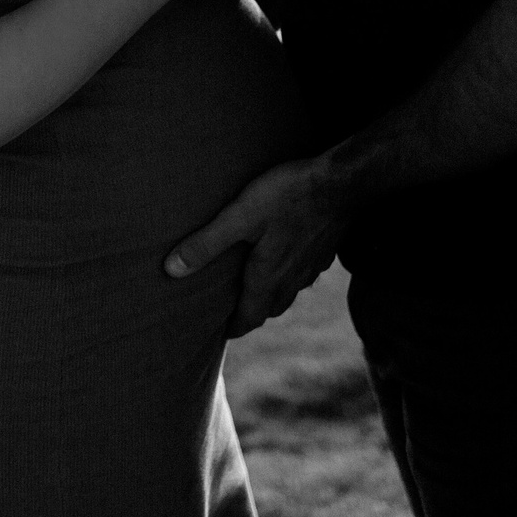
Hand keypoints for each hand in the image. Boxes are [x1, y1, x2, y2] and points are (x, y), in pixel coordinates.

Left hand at [164, 156, 349, 336]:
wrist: (344, 182)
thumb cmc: (289, 196)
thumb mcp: (240, 216)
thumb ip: (207, 244)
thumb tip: (172, 270)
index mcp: (270, 278)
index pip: (249, 318)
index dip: (233, 328)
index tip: (220, 334)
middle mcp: (293, 280)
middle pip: (269, 309)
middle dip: (251, 314)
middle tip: (233, 311)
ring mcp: (313, 266)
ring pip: (289, 292)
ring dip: (271, 296)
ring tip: (256, 287)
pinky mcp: (326, 250)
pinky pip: (304, 274)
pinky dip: (290, 275)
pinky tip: (287, 258)